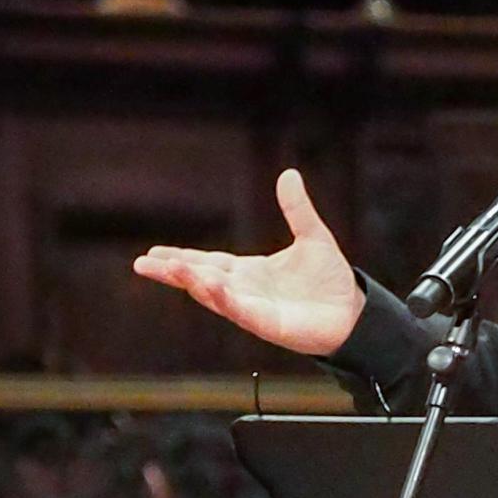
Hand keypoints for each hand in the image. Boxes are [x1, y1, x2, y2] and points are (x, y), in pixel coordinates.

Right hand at [133, 169, 364, 355]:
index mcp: (250, 272)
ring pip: (215, 296)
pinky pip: (241, 311)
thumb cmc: (330, 281)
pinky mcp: (268, 324)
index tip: (153, 253)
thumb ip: (297, 209)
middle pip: (201, 279)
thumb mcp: (313, 236)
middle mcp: (246, 291)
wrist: (355, 313)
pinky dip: (224, 300)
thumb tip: (289, 174)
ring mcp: (254, 308)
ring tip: (169, 269)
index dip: (182, 258)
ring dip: (192, 282)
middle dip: (174, 272)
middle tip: (142, 264)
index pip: (209, 262)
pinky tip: (208, 287)